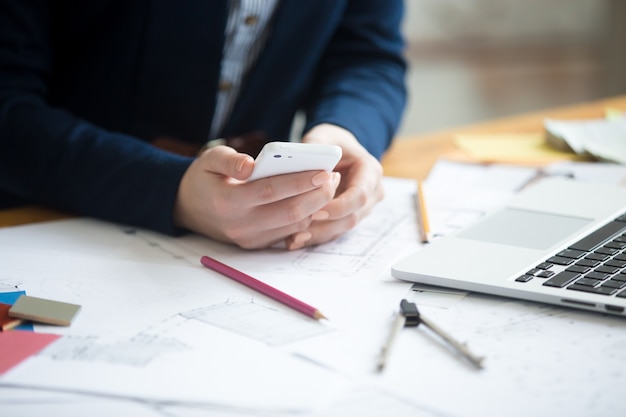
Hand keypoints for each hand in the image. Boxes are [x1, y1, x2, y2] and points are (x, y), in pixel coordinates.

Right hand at [173, 145, 339, 248]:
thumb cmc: (203, 179)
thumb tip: (251, 165)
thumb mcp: (208, 160)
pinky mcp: (256, 245)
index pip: (271, 191)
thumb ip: (229, 160)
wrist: (187, 208)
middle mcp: (241, 225)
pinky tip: (314, 200)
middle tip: (332, 177)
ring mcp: (250, 238)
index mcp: (228, 202)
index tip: (323, 170)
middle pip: (290, 212)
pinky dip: (305, 217)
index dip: (300, 181)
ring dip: (316, 207)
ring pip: (294, 226)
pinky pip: (288, 233)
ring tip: (328, 185)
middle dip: (318, 195)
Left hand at [287, 123, 384, 249]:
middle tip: (298, 231)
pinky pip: (334, 231)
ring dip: (318, 235)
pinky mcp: (349, 217)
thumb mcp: (322, 137)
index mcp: (370, 170)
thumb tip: (299, 158)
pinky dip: (315, 236)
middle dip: (325, 226)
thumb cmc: (330, 142)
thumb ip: (314, 146)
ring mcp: (363, 207)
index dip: (339, 206)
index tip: (315, 210)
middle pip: (352, 216)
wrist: (339, 150)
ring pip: (343, 228)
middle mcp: (372, 192)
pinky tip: (294, 240)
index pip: (360, 195)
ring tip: (293, 239)